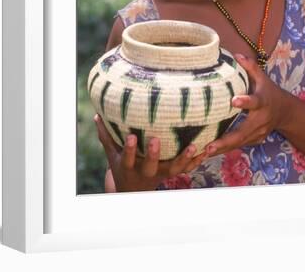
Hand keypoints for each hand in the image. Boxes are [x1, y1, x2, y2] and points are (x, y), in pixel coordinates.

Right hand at [94, 114, 208, 191]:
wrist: (133, 191)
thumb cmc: (121, 165)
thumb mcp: (111, 153)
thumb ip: (106, 135)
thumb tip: (97, 114)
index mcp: (129, 166)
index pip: (127, 158)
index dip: (129, 149)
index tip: (131, 136)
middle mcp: (146, 172)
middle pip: (151, 166)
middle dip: (153, 154)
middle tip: (156, 139)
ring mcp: (161, 173)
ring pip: (174, 169)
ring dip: (184, 158)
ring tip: (193, 146)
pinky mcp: (172, 173)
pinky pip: (187, 168)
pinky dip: (197, 160)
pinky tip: (207, 150)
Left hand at [204, 53, 285, 156]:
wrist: (285, 111)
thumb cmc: (268, 91)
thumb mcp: (262, 77)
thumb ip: (250, 66)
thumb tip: (236, 55)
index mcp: (263, 102)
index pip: (255, 102)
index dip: (245, 102)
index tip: (234, 100)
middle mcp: (261, 120)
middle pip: (243, 132)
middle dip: (226, 140)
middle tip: (209, 146)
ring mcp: (259, 132)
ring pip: (240, 142)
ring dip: (223, 148)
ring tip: (205, 152)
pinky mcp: (255, 140)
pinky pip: (239, 145)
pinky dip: (226, 149)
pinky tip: (210, 152)